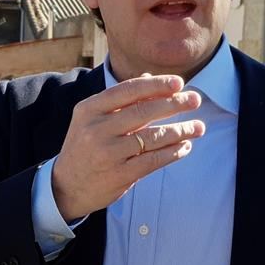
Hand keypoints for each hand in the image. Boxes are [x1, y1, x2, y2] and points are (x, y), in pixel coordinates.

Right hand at [49, 74, 205, 220]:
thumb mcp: (93, 119)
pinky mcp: (120, 175)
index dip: (156, 85)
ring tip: (198, 127)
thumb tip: (151, 78)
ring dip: (180, 131)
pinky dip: (173, 153)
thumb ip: (121, 100)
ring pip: (152, 137)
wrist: (65, 187)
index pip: (128, 90)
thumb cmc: (85, 147)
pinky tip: (185, 147)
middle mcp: (97, 129)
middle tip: (195, 100)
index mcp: (90, 109)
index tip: (179, 83)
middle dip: (174, 104)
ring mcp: (108, 153)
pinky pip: (153, 160)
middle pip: (144, 111)